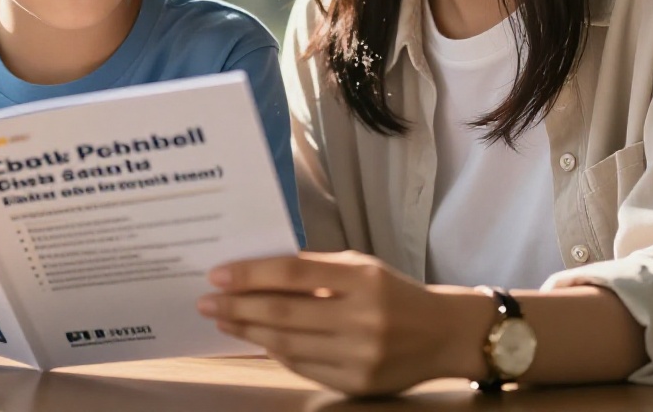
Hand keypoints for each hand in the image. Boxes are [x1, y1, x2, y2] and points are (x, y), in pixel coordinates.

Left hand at [197, 251, 483, 396]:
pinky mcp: (358, 384)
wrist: (445, 334)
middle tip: (207, 301)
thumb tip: (256, 272)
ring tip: (225, 319)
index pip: (293, 272)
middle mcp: (364, 318)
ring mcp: (361, 355)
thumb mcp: (361, 267)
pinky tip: (257, 339)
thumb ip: (314, 269)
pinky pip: (303, 367)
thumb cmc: (394, 293)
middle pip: (284, 312)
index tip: (218, 274)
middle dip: (238, 306)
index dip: (251, 274)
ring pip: (287, 344)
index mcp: (363, 279)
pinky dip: (276, 352)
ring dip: (248, 332)